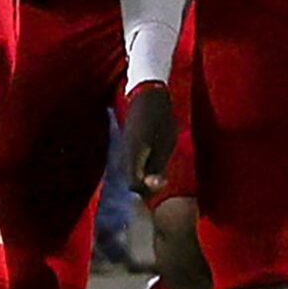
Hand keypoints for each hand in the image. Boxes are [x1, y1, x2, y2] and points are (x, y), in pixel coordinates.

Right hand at [122, 81, 179, 197]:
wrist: (147, 98)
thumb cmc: (161, 119)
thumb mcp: (165, 144)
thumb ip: (157, 167)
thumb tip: (151, 186)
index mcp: (133, 155)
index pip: (134, 186)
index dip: (149, 189)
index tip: (163, 179)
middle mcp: (123, 156)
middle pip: (131, 183)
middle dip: (148, 186)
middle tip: (164, 175)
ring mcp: (122, 153)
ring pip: (131, 176)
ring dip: (145, 178)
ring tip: (160, 168)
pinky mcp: (124, 150)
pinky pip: (131, 168)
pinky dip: (142, 170)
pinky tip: (153, 161)